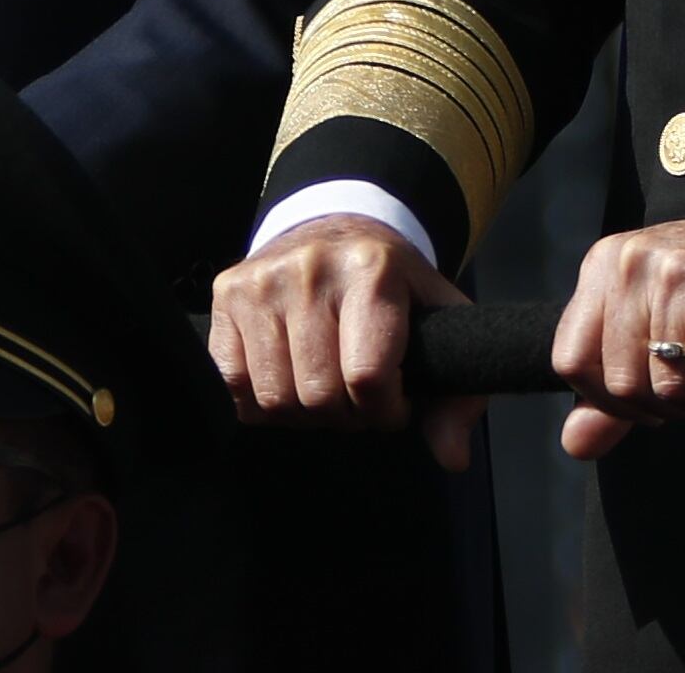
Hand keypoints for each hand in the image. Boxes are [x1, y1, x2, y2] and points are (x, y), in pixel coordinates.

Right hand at [207, 214, 479, 469]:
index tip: (394, 403)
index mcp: (372, 270)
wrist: (335, 228)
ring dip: (303, 413)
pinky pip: (232, 383)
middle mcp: (311, 269)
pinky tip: (287, 381)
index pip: (367, 378)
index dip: (385, 412)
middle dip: (345, 415)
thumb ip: (458, 397)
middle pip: (318, 395)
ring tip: (324, 388)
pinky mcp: (226, 292)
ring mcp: (261, 280)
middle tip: (357, 397)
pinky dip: (259, 402)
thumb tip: (451, 458)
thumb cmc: (393, 286)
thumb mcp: (441, 324)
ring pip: (274, 398)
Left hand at [548, 197, 684, 459]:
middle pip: (623, 384)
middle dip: (669, 408)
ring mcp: (675, 272)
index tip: (653, 401)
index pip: (571, 361)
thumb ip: (611, 389)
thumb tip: (575, 445)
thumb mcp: (653, 324)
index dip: (611, 402)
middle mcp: (629, 264)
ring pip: (672, 384)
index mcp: (602, 268)